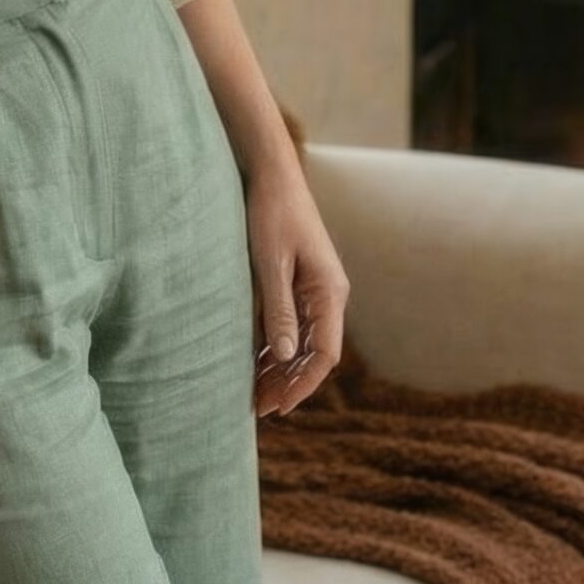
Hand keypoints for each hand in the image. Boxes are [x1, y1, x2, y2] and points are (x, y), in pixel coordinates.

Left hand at [245, 158, 349, 417]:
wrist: (272, 173)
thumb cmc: (271, 213)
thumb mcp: (271, 262)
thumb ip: (279, 309)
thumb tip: (284, 356)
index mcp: (330, 291)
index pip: (324, 354)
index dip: (303, 384)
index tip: (279, 407)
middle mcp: (328, 295)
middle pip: (314, 353)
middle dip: (290, 383)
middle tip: (259, 409)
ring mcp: (314, 290)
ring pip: (302, 343)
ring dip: (281, 369)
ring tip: (255, 395)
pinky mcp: (297, 284)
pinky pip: (291, 326)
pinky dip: (274, 347)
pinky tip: (253, 364)